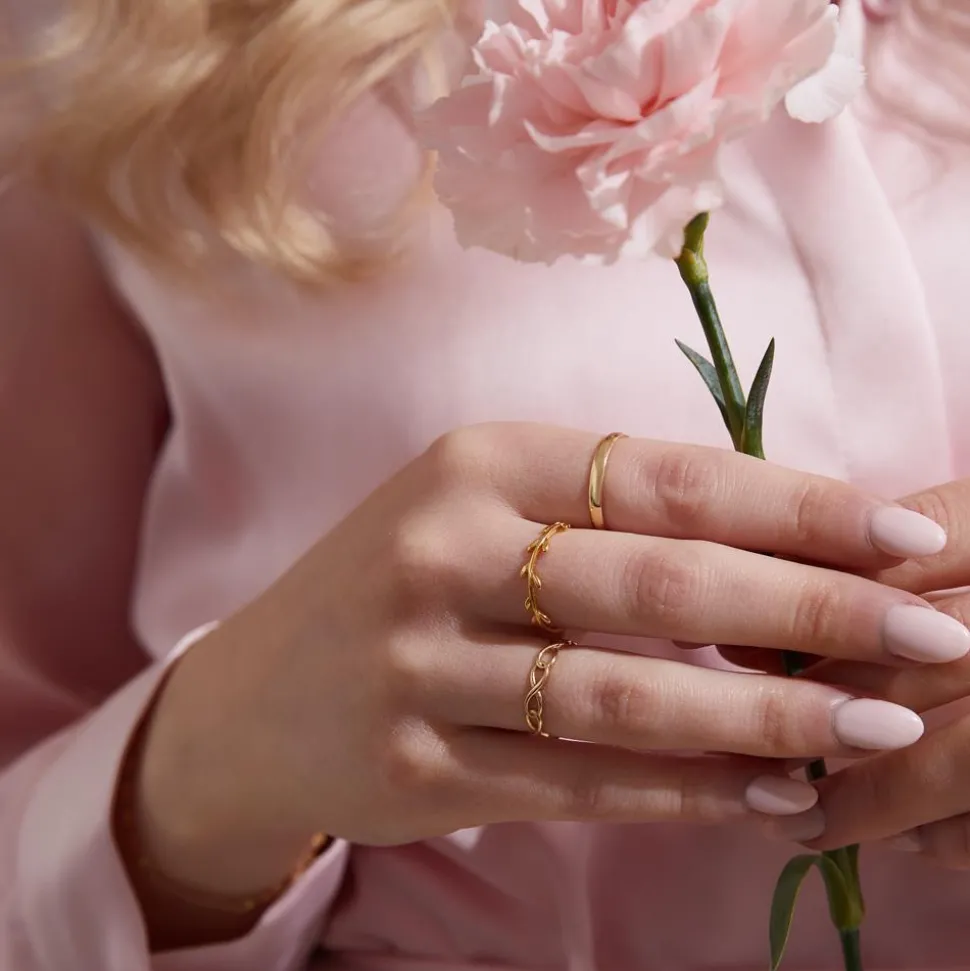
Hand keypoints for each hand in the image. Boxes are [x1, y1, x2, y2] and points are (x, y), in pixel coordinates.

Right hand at [132, 424, 957, 909]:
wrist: (253, 697)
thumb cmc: (392, 581)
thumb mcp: (477, 510)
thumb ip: (606, 518)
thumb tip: (782, 545)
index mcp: (473, 462)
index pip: (666, 477)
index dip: (797, 506)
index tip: (904, 535)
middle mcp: (440, 551)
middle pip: (661, 583)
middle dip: (812, 610)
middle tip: (931, 635)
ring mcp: (417, 664)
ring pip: (626, 695)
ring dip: (767, 716)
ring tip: (874, 727)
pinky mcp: (413, 768)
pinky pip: (578, 782)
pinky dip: (686, 791)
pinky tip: (770, 793)